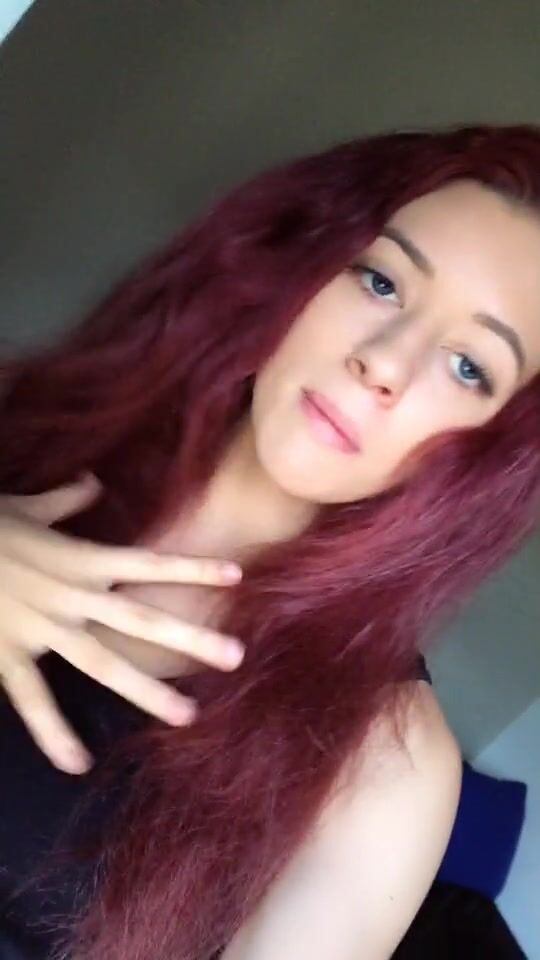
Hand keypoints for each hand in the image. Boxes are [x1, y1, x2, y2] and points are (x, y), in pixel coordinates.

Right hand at [0, 474, 243, 773]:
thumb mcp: (25, 506)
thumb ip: (65, 499)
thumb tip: (92, 481)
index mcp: (81, 559)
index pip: (148, 563)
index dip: (192, 570)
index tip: (236, 577)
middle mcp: (72, 596)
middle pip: (141, 620)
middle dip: (189, 638)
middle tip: (236, 656)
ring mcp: (43, 630)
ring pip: (102, 664)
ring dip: (146, 691)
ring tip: (187, 714)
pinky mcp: (9, 655)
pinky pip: (34, 700)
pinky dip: (53, 733)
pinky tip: (78, 763)